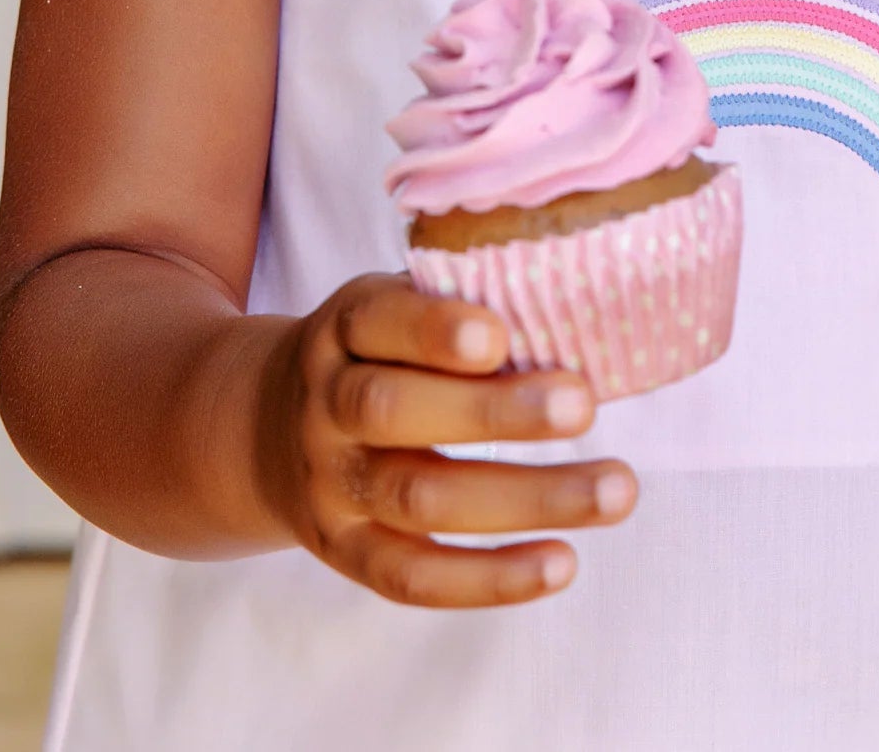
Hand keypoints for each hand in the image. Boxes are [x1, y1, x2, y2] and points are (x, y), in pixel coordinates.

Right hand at [256, 273, 636, 605]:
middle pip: (394, 411)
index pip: (378, 322)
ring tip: (616, 489)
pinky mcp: (347, 553)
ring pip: (419, 499)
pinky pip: (414, 577)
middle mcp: (325, 406)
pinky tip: (563, 562)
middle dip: (494, 412)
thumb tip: (570, 302)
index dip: (434, 329)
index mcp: (342, 329)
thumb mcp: (391, 306)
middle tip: (584, 406)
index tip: (502, 336)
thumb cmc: (374, 353)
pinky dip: (490, 578)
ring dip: (525, 498)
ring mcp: (331, 487)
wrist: (263, 431)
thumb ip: (457, 301)